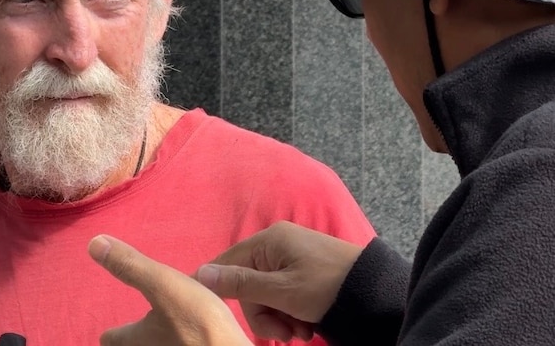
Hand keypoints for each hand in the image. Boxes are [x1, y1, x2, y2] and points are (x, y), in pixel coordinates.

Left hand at [88, 235, 253, 345]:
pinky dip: (183, 344)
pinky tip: (194, 339)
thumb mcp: (164, 286)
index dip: (112, 334)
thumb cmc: (199, 324)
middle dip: (134, 342)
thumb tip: (93, 243)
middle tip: (138, 331)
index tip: (108, 332)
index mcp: (137, 339)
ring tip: (168, 331)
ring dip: (160, 342)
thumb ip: (131, 266)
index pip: (112, 340)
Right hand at [196, 221, 363, 337]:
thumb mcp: (282, 290)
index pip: (227, 262)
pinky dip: (290, 314)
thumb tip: (199, 273)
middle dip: (262, 315)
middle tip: (283, 335)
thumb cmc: (327, 286)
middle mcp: (276, 246)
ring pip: (265, 295)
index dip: (221, 288)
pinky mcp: (303, 273)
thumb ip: (241, 284)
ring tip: (300, 334)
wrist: (377, 294)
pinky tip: (306, 328)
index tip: (218, 315)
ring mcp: (290, 259)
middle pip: (247, 285)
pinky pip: (282, 295)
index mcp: (268, 241)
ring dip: (278, 318)